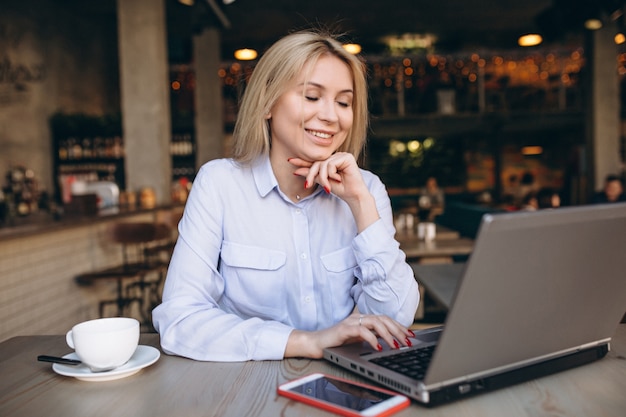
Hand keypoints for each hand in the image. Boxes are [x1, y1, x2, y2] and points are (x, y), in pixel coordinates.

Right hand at [285, 313, 414, 358]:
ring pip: (375, 322)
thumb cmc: (336, 343)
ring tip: (396, 345)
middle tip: (407, 342)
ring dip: (388, 334)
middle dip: (398, 330)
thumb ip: (371, 338)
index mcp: (363, 319)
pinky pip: (362, 330)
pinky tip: (378, 347)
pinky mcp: (344, 329)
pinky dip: (372, 339)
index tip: (410, 335)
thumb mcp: (358, 341)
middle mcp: (358, 318)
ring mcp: (351, 322)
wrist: (315, 344)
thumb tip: (390, 342)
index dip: (399, 326)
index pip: (385, 319)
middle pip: (383, 319)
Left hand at [288, 153, 367, 202]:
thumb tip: (297, 171)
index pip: (315, 161)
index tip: (290, 161)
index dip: (302, 162)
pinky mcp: (347, 157)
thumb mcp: (323, 182)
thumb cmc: (341, 189)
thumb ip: (312, 175)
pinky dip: (331, 174)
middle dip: (311, 174)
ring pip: (323, 164)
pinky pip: (331, 164)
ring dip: (323, 177)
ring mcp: (341, 155)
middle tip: (308, 185)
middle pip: (317, 162)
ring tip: (328, 186)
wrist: (353, 195)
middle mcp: (336, 156)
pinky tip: (339, 178)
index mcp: (330, 161)